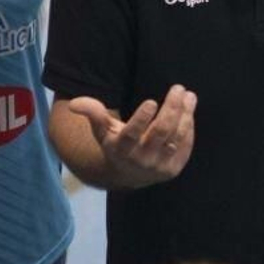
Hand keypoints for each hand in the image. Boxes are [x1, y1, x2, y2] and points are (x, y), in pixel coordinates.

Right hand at [68, 85, 196, 187]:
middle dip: (171, 109)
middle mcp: (141, 160)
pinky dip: (188, 127)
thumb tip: (74, 103)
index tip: (152, 101)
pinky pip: (185, 145)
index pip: (132, 134)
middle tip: (178, 88)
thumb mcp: (102, 130)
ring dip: (185, 114)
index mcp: (121, 149)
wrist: (129, 176)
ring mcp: (159, 167)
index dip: (142, 119)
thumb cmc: (115, 144)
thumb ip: (92, 113)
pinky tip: (189, 110)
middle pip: (160, 132)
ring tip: (189, 96)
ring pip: (176, 137)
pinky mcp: (173, 169)